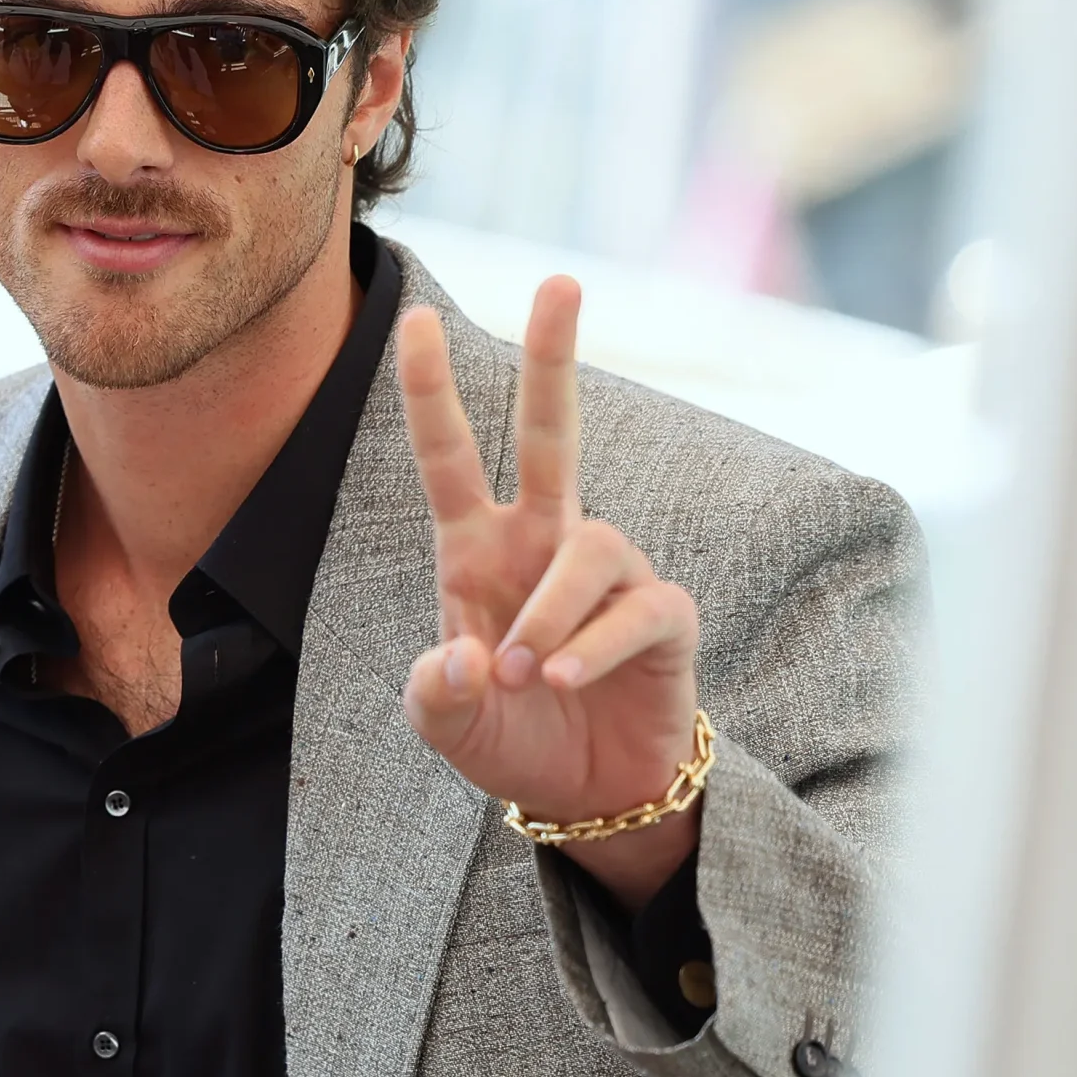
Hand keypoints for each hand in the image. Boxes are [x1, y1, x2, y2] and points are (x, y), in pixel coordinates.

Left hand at [398, 279, 702, 908]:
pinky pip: (633, 613)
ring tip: (523, 676)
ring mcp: (609, 575)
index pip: (451, 460)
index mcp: (479, 551)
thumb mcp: (446, 724)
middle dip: (553, 356)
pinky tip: (561, 685)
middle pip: (553, 432)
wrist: (588, 795)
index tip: (414, 319)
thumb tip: (464, 656)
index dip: (431, 392)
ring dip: (547, 615)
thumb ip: (435, 693)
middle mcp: (546, 543)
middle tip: (560, 281)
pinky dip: (591, 651)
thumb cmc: (510, 738)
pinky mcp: (662, 616)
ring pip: (586, 549)